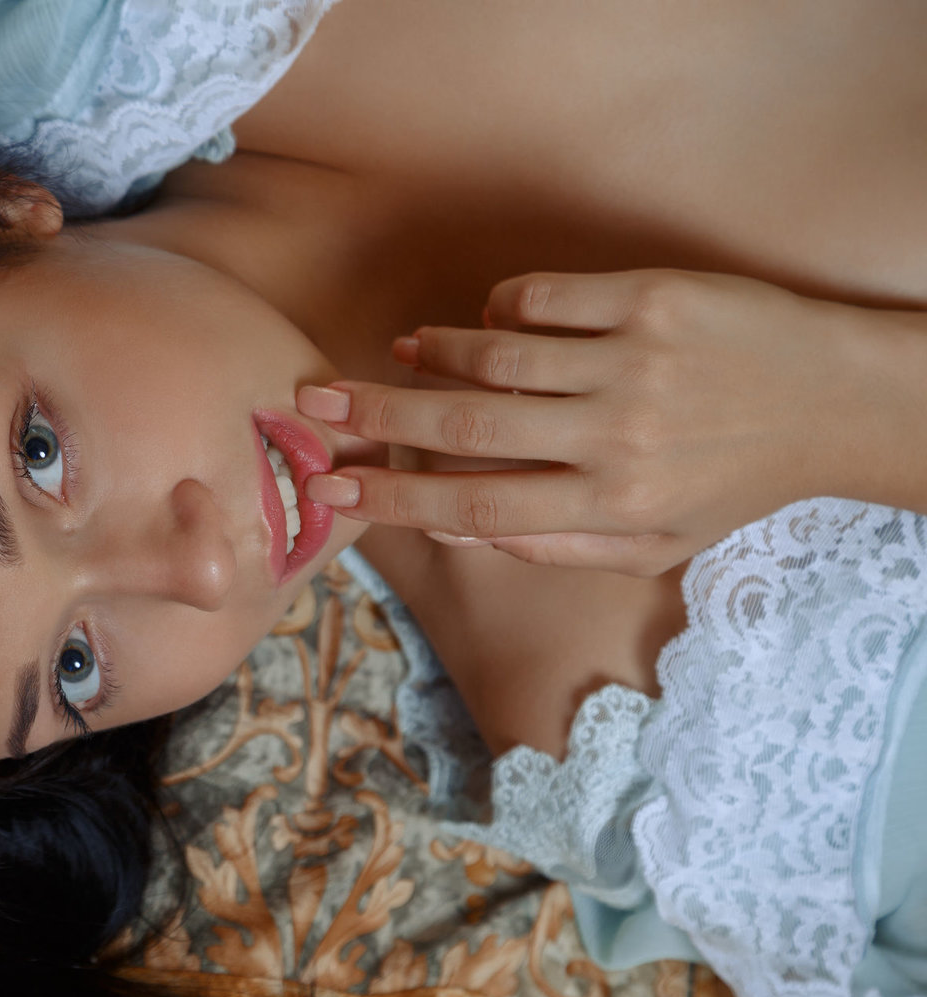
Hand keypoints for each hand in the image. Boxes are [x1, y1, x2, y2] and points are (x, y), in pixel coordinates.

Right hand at [298, 270, 871, 574]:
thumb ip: (552, 543)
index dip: (395, 497)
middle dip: (380, 413)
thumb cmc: (730, 480)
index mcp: (611, 507)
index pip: (477, 508)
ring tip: (405, 352)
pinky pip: (544, 297)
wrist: (834, 401)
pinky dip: (499, 305)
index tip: (333, 486)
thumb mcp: (652, 546)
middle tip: (316, 398)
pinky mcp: (652, 300)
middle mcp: (616, 439)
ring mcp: (633, 363)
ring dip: (437, 351)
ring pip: (499, 354)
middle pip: (470, 428)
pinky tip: (492, 319)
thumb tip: (450, 526)